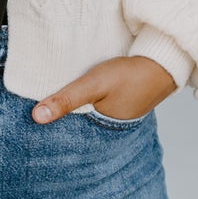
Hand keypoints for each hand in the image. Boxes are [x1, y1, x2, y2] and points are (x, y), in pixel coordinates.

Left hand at [31, 53, 177, 123]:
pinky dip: (90, 102)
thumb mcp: (93, 85)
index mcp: (102, 130)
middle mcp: (110, 127)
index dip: (54, 129)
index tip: (34, 124)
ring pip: (90, 115)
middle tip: (41, 112)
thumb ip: (66, 100)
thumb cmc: (130, 75)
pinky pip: (100, 106)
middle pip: (79, 126)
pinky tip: (83, 95)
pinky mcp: (122, 102)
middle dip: (63, 121)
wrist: (163, 63)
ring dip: (78, 109)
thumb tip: (36, 117)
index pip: (71, 135)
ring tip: (58, 103)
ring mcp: (118, 115)